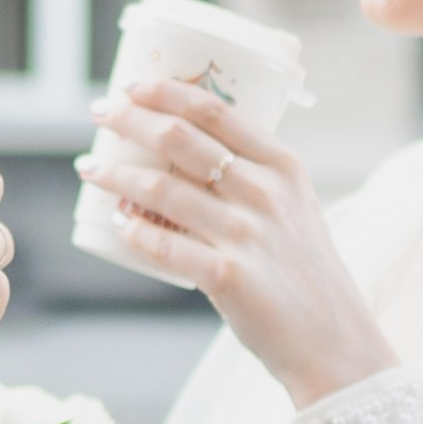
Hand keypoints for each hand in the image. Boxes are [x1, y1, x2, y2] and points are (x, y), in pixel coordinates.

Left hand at [78, 80, 396, 408]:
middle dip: (129, 119)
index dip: (165, 92)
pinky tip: (115, 220)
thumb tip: (182, 154)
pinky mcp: (227, 277)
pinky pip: (163, 246)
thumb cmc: (303, 270)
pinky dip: (133, 229)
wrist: (332, 338)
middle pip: (180, 139)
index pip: (215, 111)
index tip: (131, 85)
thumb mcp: (294, 208)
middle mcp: (265, 192)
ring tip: (90, 168)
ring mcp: (246, 234)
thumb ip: (252, 178)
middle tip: (98, 113)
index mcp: (283, 165)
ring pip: (162, 189)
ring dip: (116, 174)